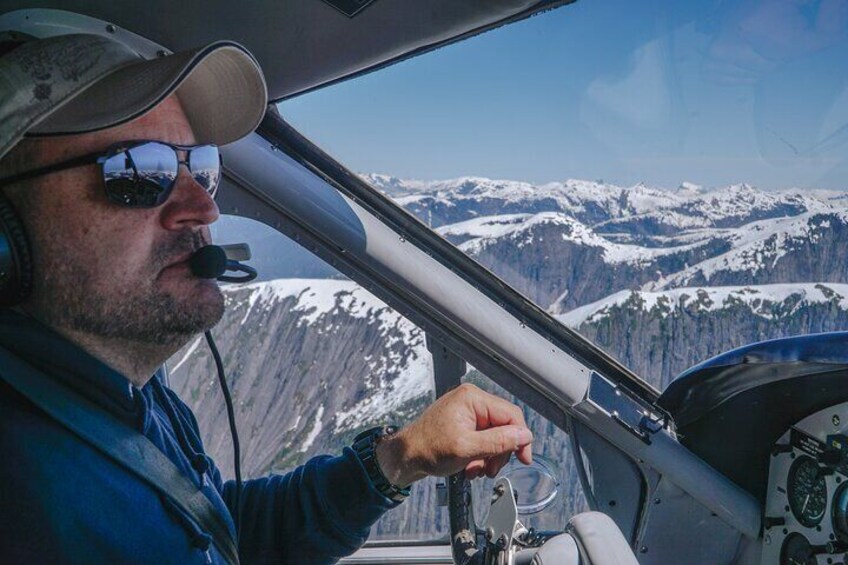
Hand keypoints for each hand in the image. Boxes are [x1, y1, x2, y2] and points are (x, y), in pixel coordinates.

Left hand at [375, 383, 532, 486]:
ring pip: (494, 436)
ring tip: (475, 471)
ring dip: (489, 457)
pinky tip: (469, 467)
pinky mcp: (463, 424)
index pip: (511, 415)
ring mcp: (467, 413)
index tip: (523, 458)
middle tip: (490, 470)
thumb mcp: (467, 448)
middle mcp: (471, 401)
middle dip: (499, 452)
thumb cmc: (427, 449)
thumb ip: (498, 441)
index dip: (520, 438)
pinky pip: (483, 440)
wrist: (405, 457)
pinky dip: (480, 456)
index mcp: (472, 399)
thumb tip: (524, 435)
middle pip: (504, 427)